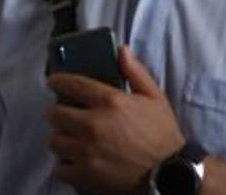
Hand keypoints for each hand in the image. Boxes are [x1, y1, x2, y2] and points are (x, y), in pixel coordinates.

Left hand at [46, 46, 183, 194]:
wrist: (171, 174)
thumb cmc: (164, 136)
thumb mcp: (155, 98)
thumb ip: (136, 72)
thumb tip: (121, 50)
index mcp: (110, 101)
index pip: (70, 84)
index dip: (57, 81)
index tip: (53, 82)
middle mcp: (93, 124)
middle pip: (55, 114)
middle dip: (57, 113)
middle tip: (64, 116)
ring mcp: (87, 150)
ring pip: (54, 140)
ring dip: (60, 139)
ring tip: (69, 139)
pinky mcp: (86, 174)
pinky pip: (59, 168)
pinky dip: (63, 165)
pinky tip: (72, 161)